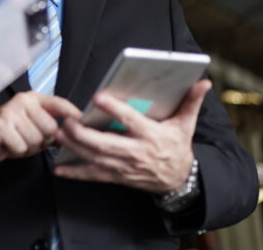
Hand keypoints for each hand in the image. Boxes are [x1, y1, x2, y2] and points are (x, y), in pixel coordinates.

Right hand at [0, 92, 80, 176]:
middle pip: (49, 128)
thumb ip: (53, 125)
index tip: (85, 121)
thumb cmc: (14, 135)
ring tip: (17, 141)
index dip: (73, 114)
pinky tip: (8, 144)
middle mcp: (22, 101)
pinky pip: (21, 146)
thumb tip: (76, 128)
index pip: (59, 103)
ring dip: (28, 147)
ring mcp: (9, 111)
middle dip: (42, 140)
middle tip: (27, 138)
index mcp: (33, 98)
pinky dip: (16, 151)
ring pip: (35, 139)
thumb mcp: (36, 127)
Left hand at [53, 79, 210, 192]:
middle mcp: (136, 152)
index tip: (98, 97)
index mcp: (151, 135)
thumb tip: (205, 82)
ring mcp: (124, 167)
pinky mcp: (117, 177)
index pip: (131, 120)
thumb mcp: (186, 125)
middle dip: (83, 134)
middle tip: (67, 121)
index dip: (115, 109)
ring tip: (57, 134)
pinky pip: (93, 176)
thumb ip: (192, 102)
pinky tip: (59, 168)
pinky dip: (75, 173)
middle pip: (106, 143)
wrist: (179, 180)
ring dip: (74, 147)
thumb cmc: (178, 147)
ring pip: (95, 158)